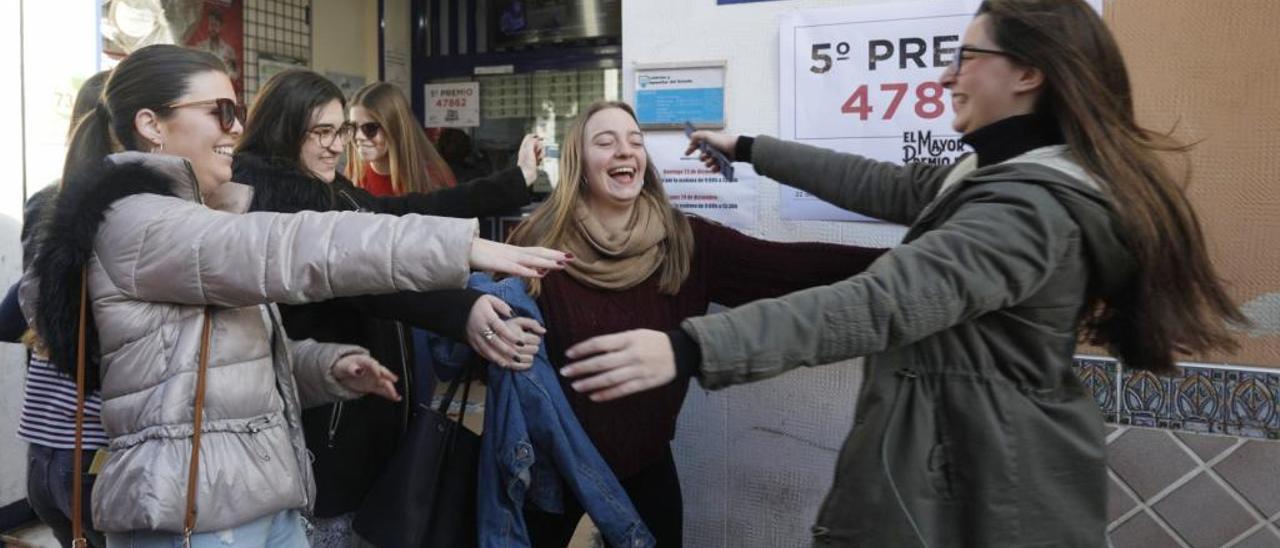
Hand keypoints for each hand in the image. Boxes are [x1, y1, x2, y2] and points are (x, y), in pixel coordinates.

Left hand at [332, 354, 400, 400]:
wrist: (343, 372)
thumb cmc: (344, 367)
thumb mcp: (344, 367)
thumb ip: (351, 368)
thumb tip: (358, 370)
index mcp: (365, 361)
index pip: (372, 363)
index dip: (376, 368)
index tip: (378, 374)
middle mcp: (373, 369)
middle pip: (382, 372)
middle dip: (388, 376)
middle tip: (392, 381)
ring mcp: (374, 378)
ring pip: (384, 382)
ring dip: (391, 388)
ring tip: (396, 394)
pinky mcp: (373, 386)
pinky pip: (383, 390)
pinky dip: (390, 394)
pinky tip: (396, 398)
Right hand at [466, 295, 544, 369]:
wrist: (458, 308)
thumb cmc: (479, 303)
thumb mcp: (491, 299)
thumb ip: (503, 306)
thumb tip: (513, 315)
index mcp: (487, 316)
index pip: (500, 328)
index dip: (511, 336)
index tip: (521, 343)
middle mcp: (480, 327)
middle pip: (494, 341)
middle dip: (506, 350)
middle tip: (518, 357)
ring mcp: (474, 335)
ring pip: (486, 349)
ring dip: (498, 357)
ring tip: (508, 364)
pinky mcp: (470, 341)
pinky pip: (480, 351)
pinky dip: (489, 357)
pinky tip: (498, 362)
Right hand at [469, 238, 571, 277]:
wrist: (460, 248)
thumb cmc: (478, 255)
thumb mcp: (499, 260)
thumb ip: (513, 264)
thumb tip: (528, 269)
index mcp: (513, 251)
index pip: (536, 251)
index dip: (551, 253)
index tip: (565, 255)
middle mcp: (512, 252)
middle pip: (537, 253)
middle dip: (554, 256)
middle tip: (571, 258)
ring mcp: (505, 256)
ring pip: (530, 259)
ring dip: (546, 262)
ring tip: (561, 264)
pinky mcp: (497, 263)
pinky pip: (515, 268)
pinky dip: (528, 271)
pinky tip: (538, 274)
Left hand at [517, 134, 544, 185]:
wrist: (526, 175)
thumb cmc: (526, 164)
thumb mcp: (528, 149)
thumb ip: (531, 141)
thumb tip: (536, 138)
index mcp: (524, 146)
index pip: (529, 137)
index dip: (535, 136)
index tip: (540, 137)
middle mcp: (527, 150)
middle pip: (536, 143)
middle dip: (540, 146)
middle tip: (538, 151)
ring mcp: (531, 156)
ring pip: (539, 150)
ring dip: (541, 153)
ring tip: (539, 158)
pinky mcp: (535, 161)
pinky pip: (540, 157)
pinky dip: (541, 158)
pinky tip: (539, 161)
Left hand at [559, 329, 675, 401]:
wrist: (680, 352)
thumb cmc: (653, 341)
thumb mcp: (635, 334)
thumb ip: (616, 342)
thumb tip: (591, 350)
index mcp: (628, 338)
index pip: (600, 343)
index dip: (582, 349)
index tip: (568, 354)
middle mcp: (632, 354)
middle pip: (601, 362)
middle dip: (581, 368)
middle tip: (564, 372)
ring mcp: (638, 370)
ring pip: (609, 378)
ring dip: (590, 383)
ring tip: (575, 386)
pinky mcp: (644, 383)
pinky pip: (622, 390)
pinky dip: (606, 394)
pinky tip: (593, 396)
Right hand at [683, 130, 739, 171]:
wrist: (735, 148)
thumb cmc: (721, 141)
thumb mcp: (707, 135)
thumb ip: (697, 135)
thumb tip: (691, 137)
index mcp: (708, 142)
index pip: (696, 145)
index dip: (691, 149)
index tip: (687, 153)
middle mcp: (712, 149)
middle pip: (702, 157)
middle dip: (703, 157)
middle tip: (707, 155)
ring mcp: (717, 157)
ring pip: (708, 164)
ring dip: (709, 163)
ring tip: (714, 160)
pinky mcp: (722, 163)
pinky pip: (715, 169)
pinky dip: (715, 168)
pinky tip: (716, 166)